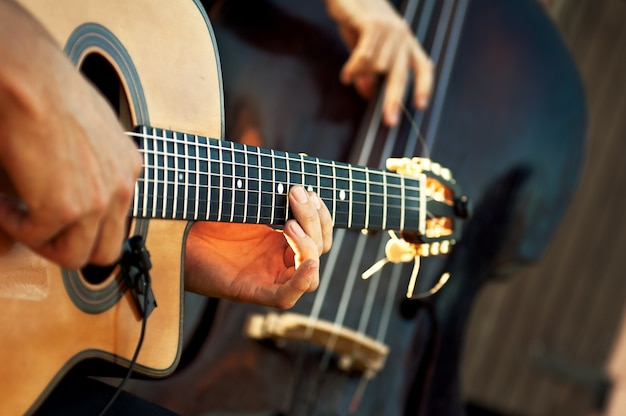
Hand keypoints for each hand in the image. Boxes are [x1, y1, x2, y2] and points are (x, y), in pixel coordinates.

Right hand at [0, 0, 141, 267]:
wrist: (33, 80)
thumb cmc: (52, 93)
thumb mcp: (91, 133)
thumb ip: (93, 166)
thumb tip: (70, 186)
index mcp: (128, 170)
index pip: (117, 222)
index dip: (83, 226)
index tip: (56, 216)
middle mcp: (122, 188)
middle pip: (106, 250)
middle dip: (68, 247)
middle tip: (39, 230)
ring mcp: (99, 201)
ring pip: (75, 256)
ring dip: (41, 242)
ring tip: (19, 216)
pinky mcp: (67, 208)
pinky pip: (36, 238)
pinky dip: (13, 225)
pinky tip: (3, 203)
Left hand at [184, 186, 332, 308]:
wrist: (170, 230)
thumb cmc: (203, 213)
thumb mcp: (245, 195)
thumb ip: (271, 185)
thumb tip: (303, 159)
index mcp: (279, 239)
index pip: (319, 233)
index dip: (320, 214)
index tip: (304, 188)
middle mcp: (276, 259)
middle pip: (319, 249)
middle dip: (315, 221)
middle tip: (295, 194)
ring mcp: (265, 276)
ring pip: (310, 276)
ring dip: (309, 247)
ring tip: (288, 224)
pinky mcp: (249, 290)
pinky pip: (286, 297)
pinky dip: (301, 282)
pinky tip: (306, 263)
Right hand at [323, 0, 433, 125]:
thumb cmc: (357, 17)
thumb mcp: (364, 47)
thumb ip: (368, 70)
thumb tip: (368, 93)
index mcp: (406, 41)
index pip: (423, 66)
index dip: (424, 86)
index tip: (420, 106)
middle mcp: (402, 35)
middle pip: (401, 74)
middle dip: (394, 100)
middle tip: (388, 120)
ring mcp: (390, 28)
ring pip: (378, 66)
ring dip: (361, 75)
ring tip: (348, 76)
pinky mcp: (374, 24)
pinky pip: (365, 56)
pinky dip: (354, 69)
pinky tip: (346, 75)